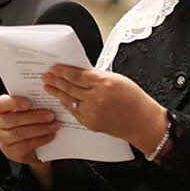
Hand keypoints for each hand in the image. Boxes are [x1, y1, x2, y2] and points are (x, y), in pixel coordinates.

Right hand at [0, 94, 54, 184]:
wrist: (28, 147)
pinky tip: (51, 135)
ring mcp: (3, 139)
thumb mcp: (28, 111)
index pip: (2, 103)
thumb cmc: (28, 122)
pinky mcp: (11, 152)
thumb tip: (47, 99)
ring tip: (54, 125)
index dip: (14, 103)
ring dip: (40, 129)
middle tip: (51, 115)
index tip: (29, 103)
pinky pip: (26, 145)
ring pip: (20, 133)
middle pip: (13, 120)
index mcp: (1, 110)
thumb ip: (32, 105)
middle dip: (34, 117)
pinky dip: (40, 139)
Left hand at [42, 65, 167, 153]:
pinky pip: (74, 111)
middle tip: (46, 75)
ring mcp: (92, 111)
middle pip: (70, 86)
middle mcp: (96, 97)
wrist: (143, 123)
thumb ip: (98, 76)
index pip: (77, 75)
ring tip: (48, 86)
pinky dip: (66, 104)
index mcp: (104, 82)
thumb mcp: (118, 79)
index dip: (63, 71)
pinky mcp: (90, 123)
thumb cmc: (135, 100)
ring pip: (69, 99)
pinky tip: (61, 99)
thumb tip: (80, 73)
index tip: (54, 67)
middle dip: (55, 80)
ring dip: (56, 91)